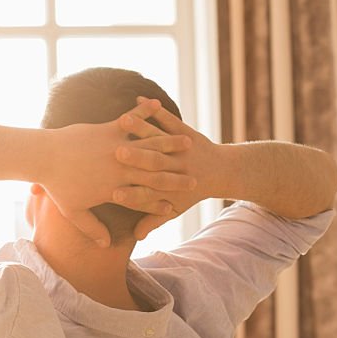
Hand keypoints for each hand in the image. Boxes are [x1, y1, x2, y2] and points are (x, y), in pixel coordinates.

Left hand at [41, 98, 196, 246]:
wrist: (43, 157)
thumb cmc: (57, 185)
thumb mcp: (73, 211)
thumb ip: (91, 228)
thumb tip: (105, 245)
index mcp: (114, 188)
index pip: (145, 198)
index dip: (162, 202)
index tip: (178, 206)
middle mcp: (120, 167)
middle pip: (155, 172)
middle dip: (177, 175)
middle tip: (196, 176)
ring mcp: (115, 146)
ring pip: (149, 145)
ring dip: (170, 142)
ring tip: (188, 142)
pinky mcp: (108, 129)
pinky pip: (130, 120)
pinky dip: (144, 112)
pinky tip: (157, 104)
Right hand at [112, 97, 227, 240]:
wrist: (223, 171)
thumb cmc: (190, 192)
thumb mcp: (173, 209)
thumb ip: (151, 221)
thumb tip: (137, 238)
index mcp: (166, 188)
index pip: (144, 193)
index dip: (130, 194)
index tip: (113, 192)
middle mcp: (173, 167)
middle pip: (150, 163)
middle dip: (134, 157)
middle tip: (116, 153)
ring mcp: (179, 149)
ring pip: (158, 138)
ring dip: (142, 129)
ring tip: (125, 121)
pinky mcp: (183, 131)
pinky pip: (167, 119)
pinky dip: (154, 109)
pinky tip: (139, 100)